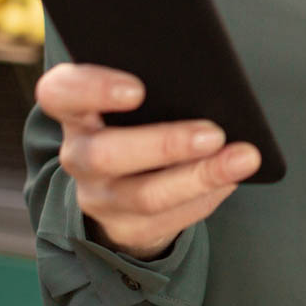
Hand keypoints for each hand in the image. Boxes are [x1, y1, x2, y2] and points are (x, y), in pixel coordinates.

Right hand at [35, 62, 260, 260]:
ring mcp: (98, 196)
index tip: (137, 90)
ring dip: (200, 177)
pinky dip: (205, 198)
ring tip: (244, 159)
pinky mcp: (124, 228)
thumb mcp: (142, 94)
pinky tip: (231, 180)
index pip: (61, 93)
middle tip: (214, 133)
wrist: (126, 179)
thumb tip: (213, 77)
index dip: (92, 90)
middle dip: (165, 144)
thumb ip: (161, 79)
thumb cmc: (141, 116)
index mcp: (76, 109)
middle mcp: (78, 154)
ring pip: (144, 196)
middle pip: (105, 154)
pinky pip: (166, 220)